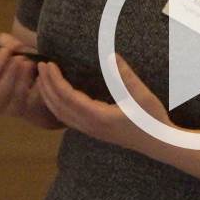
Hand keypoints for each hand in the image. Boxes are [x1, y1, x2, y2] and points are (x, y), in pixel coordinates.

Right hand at [0, 32, 62, 129]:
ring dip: (24, 79)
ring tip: (31, 62)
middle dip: (10, 73)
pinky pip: (34, 100)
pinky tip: (42, 74)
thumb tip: (9, 43)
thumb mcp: (8, 49)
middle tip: (21, 58)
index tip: (7, 50)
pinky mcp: (31, 111)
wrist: (37, 77)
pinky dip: (38, 85)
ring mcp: (12, 110)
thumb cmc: (17, 62)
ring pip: (16, 98)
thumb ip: (4, 42)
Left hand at [36, 52, 175, 154]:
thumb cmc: (152, 119)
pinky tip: (59, 95)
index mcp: (98, 117)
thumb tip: (111, 56)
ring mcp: (92, 131)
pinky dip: (57, 105)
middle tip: (40, 66)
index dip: (55, 80)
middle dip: (46, 86)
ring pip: (61, 115)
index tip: (48, 64)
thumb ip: (125, 76)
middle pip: (58, 107)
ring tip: (44, 78)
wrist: (159, 143)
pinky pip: (68, 118)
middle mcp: (90, 126)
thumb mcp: (141, 95)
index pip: (67, 97)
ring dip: (49, 96)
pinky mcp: (95, 131)